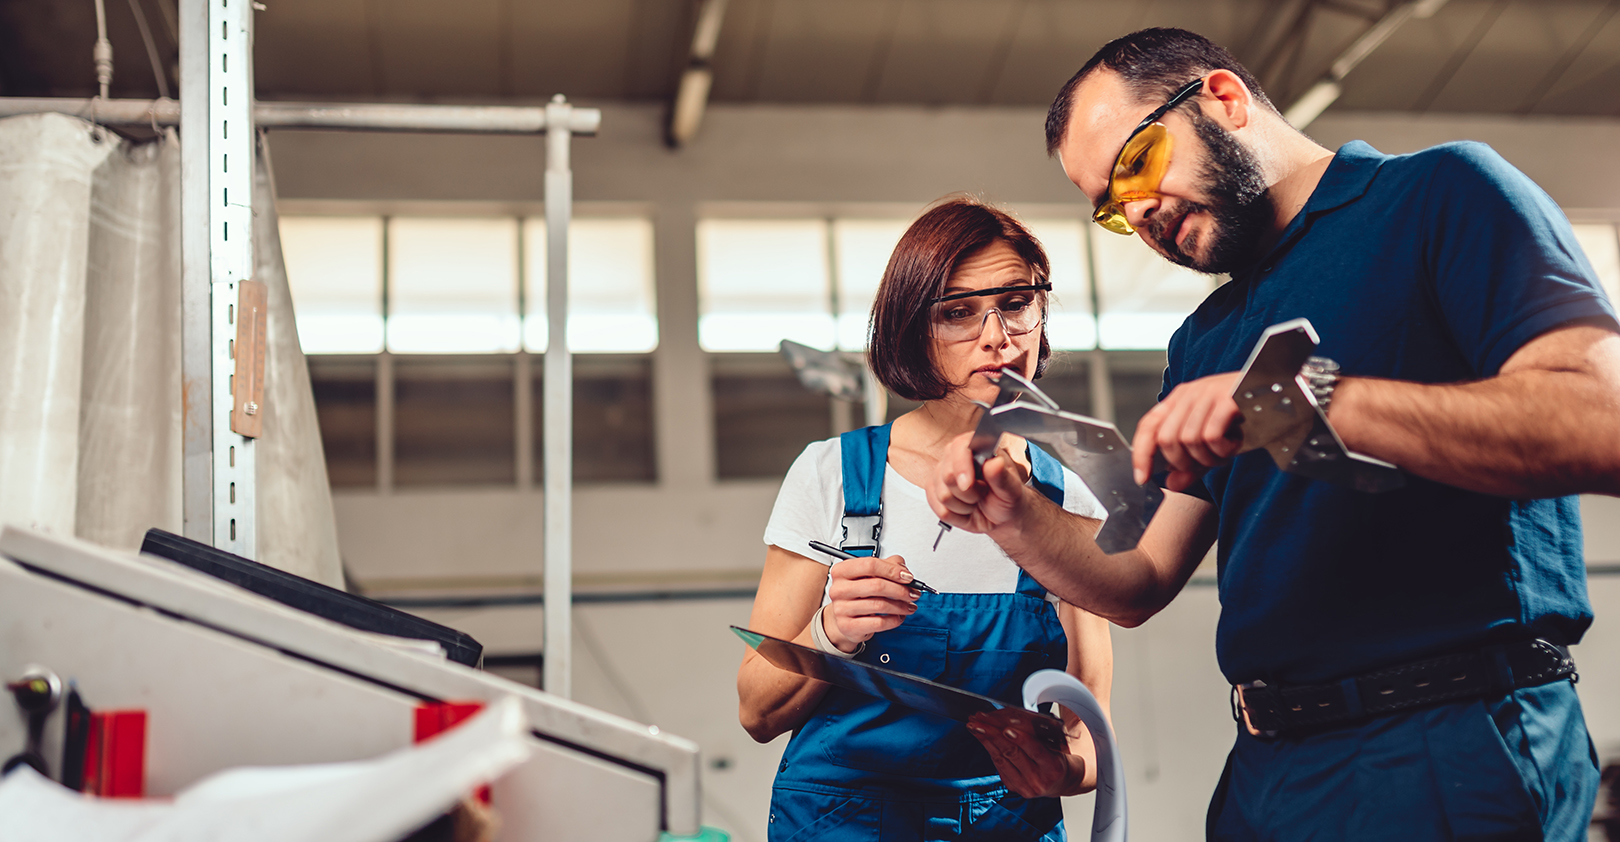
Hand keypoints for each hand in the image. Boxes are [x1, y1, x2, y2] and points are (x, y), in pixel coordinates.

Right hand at [823, 555, 919, 651]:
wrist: (843, 618)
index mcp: (842, 571)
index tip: (908, 577)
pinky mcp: (848, 626)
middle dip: (900, 590)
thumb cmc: (858, 594)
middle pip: (877, 585)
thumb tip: (903, 570)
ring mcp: (841, 609)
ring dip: (901, 606)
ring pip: (880, 605)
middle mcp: (839, 589)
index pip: (870, 565)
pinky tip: (898, 617)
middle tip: (913, 593)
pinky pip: (878, 623)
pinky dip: (894, 620)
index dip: (892, 570)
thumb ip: (888, 565)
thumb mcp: (870, 575)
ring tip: (909, 606)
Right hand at [927, 432, 1032, 536]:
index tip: (968, 484)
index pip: (959, 447)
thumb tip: (995, 463)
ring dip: (963, 506)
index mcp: (977, 448)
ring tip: (976, 501)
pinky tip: (966, 510)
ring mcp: (943, 474)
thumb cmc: (1008, 498)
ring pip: (942, 495)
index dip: (961, 466)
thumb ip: (1003, 477)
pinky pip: (939, 509)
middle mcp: (956, 458)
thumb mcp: (1012, 490)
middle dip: (968, 493)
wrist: (1002, 517)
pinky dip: (955, 516)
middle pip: (947, 475)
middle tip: (982, 493)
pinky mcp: (935, 491)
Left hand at [967, 708, 1085, 797]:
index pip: (1036, 750)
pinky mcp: (1013, 786)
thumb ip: (1038, 732)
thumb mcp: (1057, 743)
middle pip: (1013, 753)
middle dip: (994, 733)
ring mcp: (1024, 786)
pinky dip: (988, 747)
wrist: (1062, 782)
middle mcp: (1038, 780)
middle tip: (980, 719)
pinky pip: (998, 764)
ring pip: (1001, 758)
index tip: (1007, 727)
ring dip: (985, 739)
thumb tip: (1013, 715)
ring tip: (974, 724)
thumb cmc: (1059, 756)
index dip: (1021, 739)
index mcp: (1054, 767)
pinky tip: (980, 736)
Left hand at [1131, 371, 1244, 491]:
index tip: (1142, 479)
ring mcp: (1207, 394)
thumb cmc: (1247, 418)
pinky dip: (1222, 450)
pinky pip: (1211, 437)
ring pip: (1189, 441)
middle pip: (1166, 440)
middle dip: (1185, 462)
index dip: (1141, 455)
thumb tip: (1170, 484)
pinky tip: (1235, 443)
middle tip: (1208, 462)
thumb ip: (1191, 464)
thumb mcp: (1213, 444)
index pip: (1148, 427)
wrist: (1284, 396)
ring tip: (1226, 451)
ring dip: (1209, 458)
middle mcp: (1190, 394)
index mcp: (1180, 400)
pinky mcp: (1227, 399)